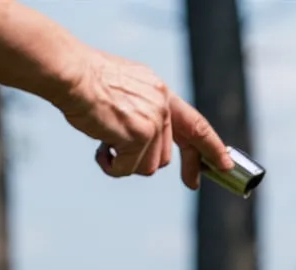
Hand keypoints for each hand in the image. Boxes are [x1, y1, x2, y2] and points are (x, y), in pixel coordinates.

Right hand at [51, 50, 232, 188]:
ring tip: (103, 144)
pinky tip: (99, 150)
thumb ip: (141, 107)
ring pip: (148, 166)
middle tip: (138, 166)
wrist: (71, 73)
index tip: (224, 166)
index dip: (212, 147)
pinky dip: (112, 167)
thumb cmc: (86, 80)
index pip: (195, 125)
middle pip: (164, 156)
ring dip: (124, 163)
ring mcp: (153, 123)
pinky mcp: (139, 137)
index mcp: (161, 93)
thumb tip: (143, 137)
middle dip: (143, 161)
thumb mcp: (125, 87)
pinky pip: (128, 170)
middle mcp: (162, 108)